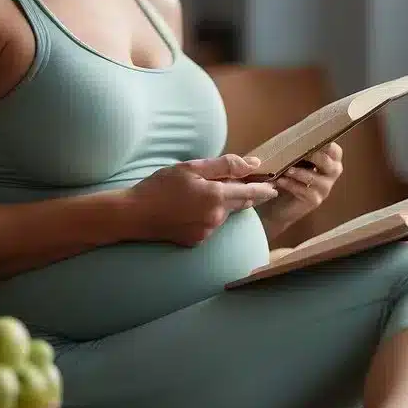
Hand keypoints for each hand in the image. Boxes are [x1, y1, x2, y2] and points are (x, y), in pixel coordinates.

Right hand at [126, 154, 277, 245]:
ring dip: (221, 203)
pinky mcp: (197, 241)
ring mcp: (207, 232)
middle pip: (239, 204)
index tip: (274, 187)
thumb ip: (225, 166)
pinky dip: (207, 215)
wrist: (132, 215)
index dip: (264, 190)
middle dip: (244, 194)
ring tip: (196, 193)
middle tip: (242, 182)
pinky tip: (188, 208)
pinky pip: (210, 225)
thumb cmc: (159, 187)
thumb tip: (253, 165)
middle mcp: (216, 218)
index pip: (250, 193)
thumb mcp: (191, 168)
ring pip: (224, 214)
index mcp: (216, 197)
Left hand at [257, 143, 343, 239]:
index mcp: (329, 159)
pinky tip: (280, 181)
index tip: (312, 139)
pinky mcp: (315, 201)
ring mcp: (324, 188)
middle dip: (316, 158)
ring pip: (317, 180)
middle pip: (332, 166)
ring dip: (301, 173)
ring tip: (286, 170)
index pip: (335, 151)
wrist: (279, 201)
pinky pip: (306, 192)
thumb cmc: (289, 173)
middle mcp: (331, 174)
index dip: (326, 145)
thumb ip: (298, 147)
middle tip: (302, 153)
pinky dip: (292, 185)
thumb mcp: (293, 157)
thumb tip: (293, 135)